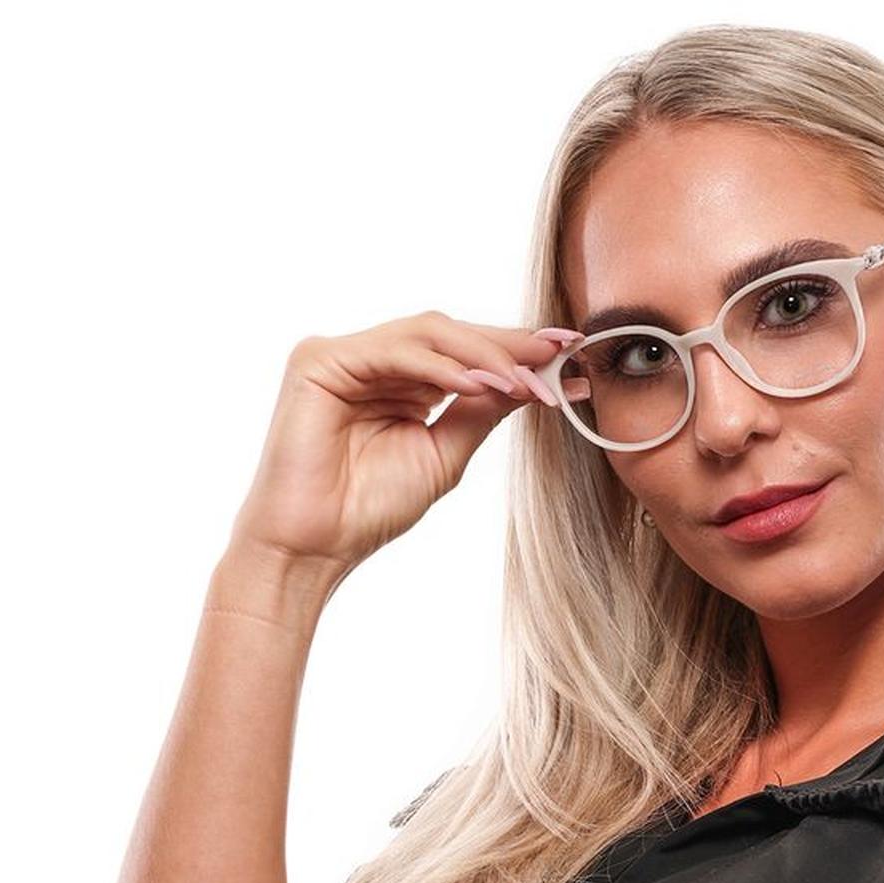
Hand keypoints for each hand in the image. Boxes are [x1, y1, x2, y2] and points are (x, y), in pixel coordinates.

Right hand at [230, 315, 581, 574]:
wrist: (313, 548)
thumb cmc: (369, 509)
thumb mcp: (444, 454)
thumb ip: (481, 412)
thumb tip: (536, 381)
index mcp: (399, 380)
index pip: (463, 354)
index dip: (516, 351)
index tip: (569, 357)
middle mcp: (371, 360)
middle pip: (449, 334)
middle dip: (508, 345)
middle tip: (558, 353)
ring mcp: (343, 355)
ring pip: (427, 335)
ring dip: (483, 356)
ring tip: (525, 382)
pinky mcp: (318, 361)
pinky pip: (393, 351)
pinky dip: (440, 367)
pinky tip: (479, 385)